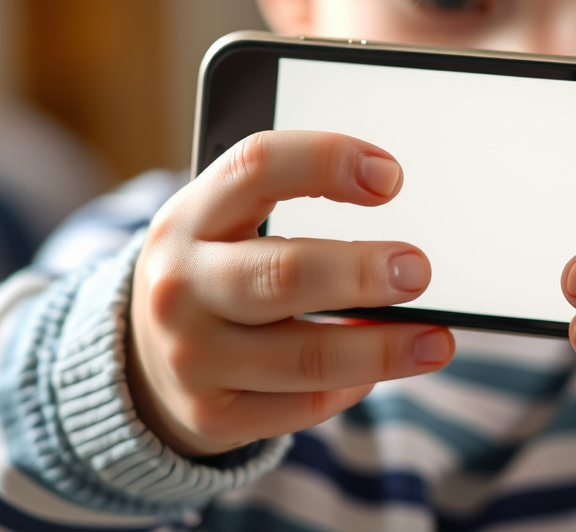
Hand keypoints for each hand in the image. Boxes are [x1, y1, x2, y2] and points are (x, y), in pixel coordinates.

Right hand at [127, 131, 453, 455]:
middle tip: (417, 270)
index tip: (391, 177)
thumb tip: (394, 220)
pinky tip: (374, 370)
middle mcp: (182, 285)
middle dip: (362, 272)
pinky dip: (351, 388)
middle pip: (286, 273)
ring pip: (308, 356)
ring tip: (434, 340)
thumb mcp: (224, 223)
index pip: (258, 167)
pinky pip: (303, 405)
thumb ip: (289, 203)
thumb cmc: (212, 272)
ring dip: (383, 348)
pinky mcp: (213, 415)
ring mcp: (193, 356)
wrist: (141, 358)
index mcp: (190, 217)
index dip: (328, 161)